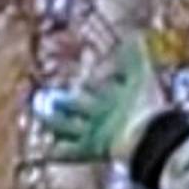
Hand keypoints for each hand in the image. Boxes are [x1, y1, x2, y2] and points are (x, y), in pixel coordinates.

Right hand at [29, 37, 172, 171]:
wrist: (149, 135)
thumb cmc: (147, 106)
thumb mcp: (141, 77)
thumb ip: (136, 58)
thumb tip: (136, 35)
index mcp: (114, 98)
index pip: (97, 88)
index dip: (89, 83)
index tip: (79, 80)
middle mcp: (103, 116)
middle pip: (79, 108)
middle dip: (65, 102)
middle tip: (48, 96)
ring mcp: (97, 134)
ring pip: (70, 127)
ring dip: (54, 122)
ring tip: (39, 116)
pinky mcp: (93, 150)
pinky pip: (72, 153)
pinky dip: (59, 153)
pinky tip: (46, 150)